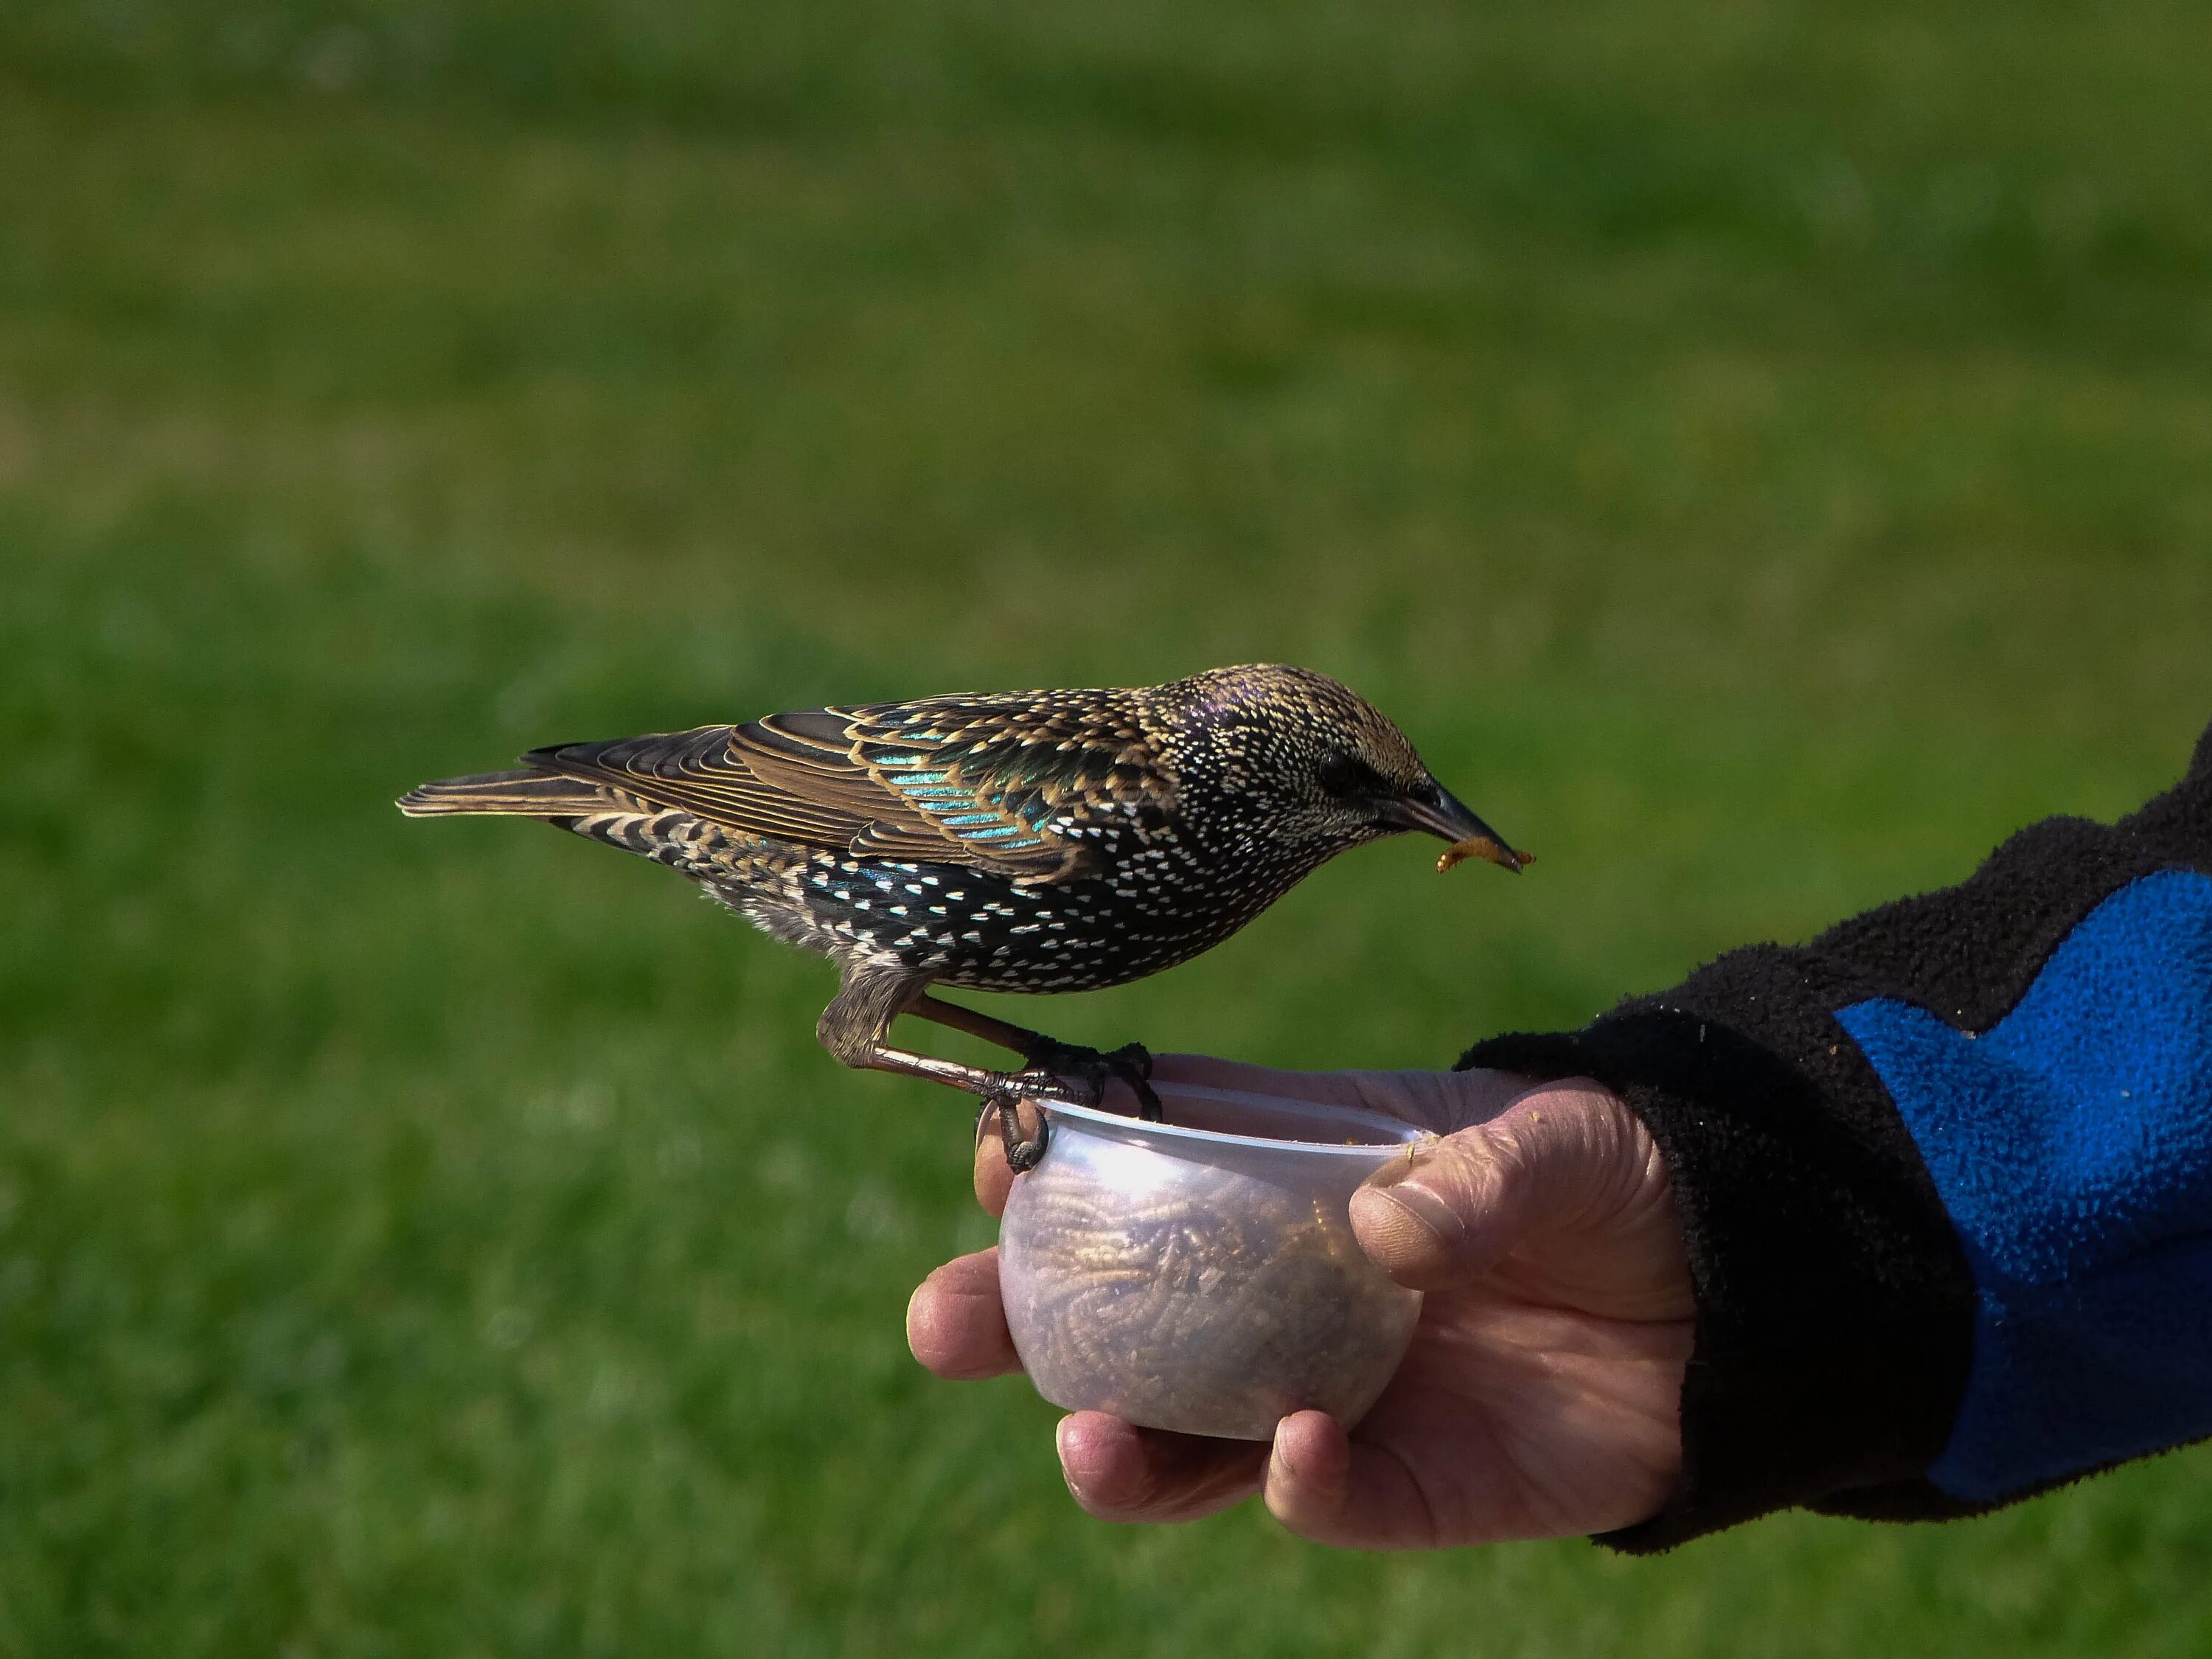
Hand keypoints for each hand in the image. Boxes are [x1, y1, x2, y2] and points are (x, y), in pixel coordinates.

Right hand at [906, 1056, 1693, 1547]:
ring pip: (1186, 1433)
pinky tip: (1300, 1448)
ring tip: (1086, 1438)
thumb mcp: (1559, 1141)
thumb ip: (1477, 1174)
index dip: (1056, 1158)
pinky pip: (1324, 1500)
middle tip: (943, 1326)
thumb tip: (1388, 1232)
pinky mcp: (1405, 1482)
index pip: (1142, 1159)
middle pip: (1121, 1315)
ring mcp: (1332, 1389)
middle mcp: (1284, 1288)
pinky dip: (1298, 1485)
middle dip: (1020, 1321)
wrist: (1734, 1302)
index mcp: (1294, 1171)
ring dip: (1123, 1443)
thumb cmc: (1622, 1180)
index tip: (999, 1160)